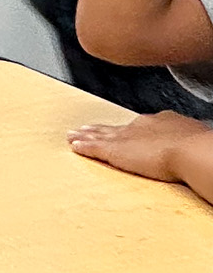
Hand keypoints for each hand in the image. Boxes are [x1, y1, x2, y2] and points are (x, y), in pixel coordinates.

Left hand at [68, 111, 212, 181]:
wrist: (190, 150)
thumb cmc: (198, 147)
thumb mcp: (192, 138)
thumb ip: (185, 141)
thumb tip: (196, 146)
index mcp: (161, 122)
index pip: (138, 125)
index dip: (128, 128)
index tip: (123, 129)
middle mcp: (140, 126)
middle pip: (115, 128)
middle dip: (99, 129)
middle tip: (85, 129)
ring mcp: (126, 137)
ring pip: (100, 135)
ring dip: (85, 136)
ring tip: (73, 136)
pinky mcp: (114, 150)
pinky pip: (94, 147)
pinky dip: (84, 147)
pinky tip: (74, 147)